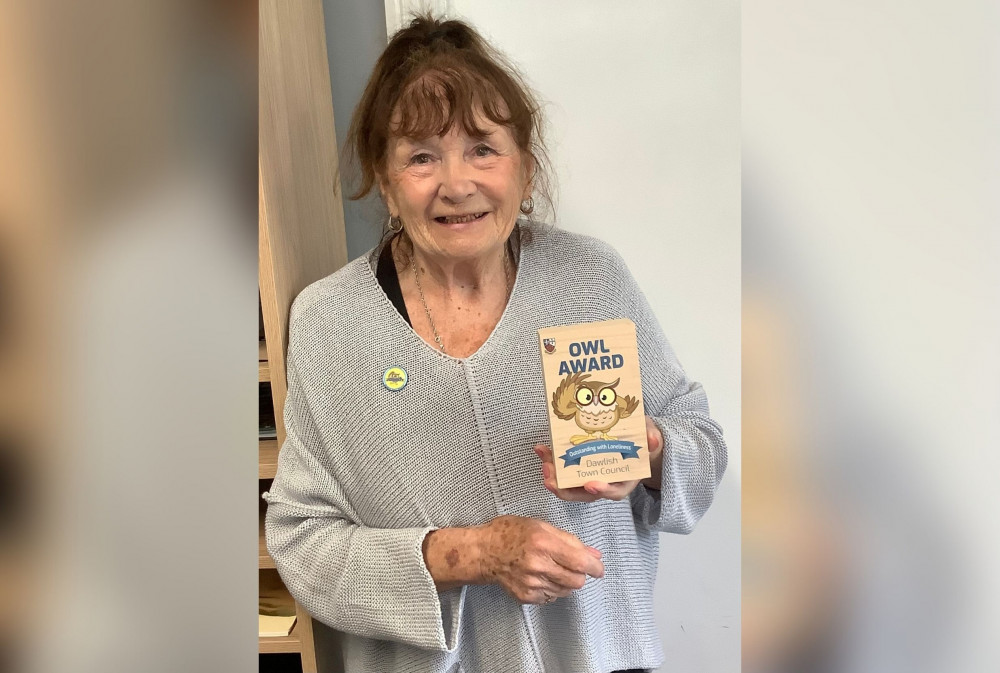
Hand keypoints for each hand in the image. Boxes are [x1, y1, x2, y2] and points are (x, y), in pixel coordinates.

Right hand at [480, 515, 603, 604]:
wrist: (483, 552)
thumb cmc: (510, 533)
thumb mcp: (541, 526)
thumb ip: (570, 541)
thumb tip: (594, 554)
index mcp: (543, 543)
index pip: (580, 562)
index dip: (595, 567)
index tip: (598, 568)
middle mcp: (538, 565)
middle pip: (577, 581)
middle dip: (580, 574)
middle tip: (573, 566)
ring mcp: (531, 583)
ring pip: (566, 591)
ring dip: (566, 582)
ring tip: (553, 568)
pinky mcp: (526, 596)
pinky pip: (552, 597)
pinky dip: (552, 588)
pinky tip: (542, 576)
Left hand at [535, 416, 664, 500]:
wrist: (637, 439)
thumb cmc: (643, 439)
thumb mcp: (651, 436)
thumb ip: (652, 438)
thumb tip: (652, 440)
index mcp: (625, 480)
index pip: (614, 492)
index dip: (602, 490)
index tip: (590, 485)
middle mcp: (606, 482)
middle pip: (584, 494)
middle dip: (566, 489)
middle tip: (551, 479)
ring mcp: (591, 476)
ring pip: (570, 485)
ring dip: (554, 478)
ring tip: (543, 463)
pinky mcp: (579, 468)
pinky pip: (564, 470)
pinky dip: (551, 462)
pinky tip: (541, 450)